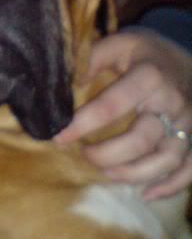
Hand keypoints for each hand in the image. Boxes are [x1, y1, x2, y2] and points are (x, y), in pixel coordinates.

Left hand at [55, 29, 191, 199]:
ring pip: (166, 160)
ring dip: (133, 173)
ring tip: (107, 172)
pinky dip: (170, 187)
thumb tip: (65, 84)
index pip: (112, 106)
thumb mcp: (119, 44)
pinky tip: (146, 194)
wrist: (187, 57)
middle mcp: (172, 103)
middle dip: (107, 154)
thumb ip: (92, 58)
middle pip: (141, 140)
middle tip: (84, 154)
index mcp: (149, 76)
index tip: (59, 136)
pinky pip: (188, 170)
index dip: (83, 124)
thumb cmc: (145, 53)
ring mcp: (189, 124)